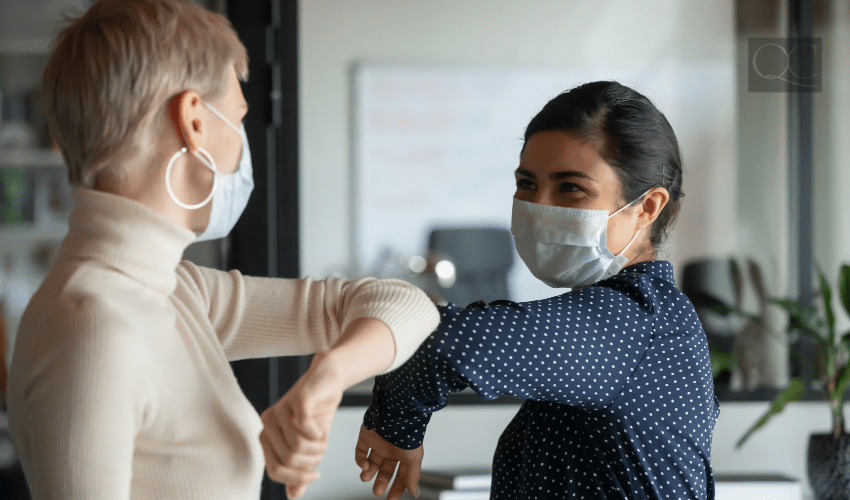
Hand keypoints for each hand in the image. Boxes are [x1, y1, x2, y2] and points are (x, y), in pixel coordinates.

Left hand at [260, 352, 343, 497]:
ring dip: (318, 449)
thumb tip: (293, 496)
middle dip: (311, 462)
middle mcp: (268, 422)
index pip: (275, 470)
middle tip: (322, 451)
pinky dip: (318, 435)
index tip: (316, 474)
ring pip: (297, 447)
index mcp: (266, 435)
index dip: (297, 478)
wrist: (329, 379)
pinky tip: (321, 430)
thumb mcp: (310, 446)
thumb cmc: (318, 412)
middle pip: (288, 460)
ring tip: (323, 441)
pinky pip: (305, 428)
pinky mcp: (296, 399)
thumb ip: (300, 469)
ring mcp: (280, 409)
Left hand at [355, 424, 423, 498]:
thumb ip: (412, 476)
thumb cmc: (407, 434)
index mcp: (404, 455)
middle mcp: (391, 450)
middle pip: (385, 471)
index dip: (397, 488)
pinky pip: (360, 452)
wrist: (395, 413)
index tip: (391, 499)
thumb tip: (415, 493)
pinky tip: (364, 466)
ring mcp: (378, 443)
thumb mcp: (414, 459)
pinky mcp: (366, 437)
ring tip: (365, 478)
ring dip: (367, 474)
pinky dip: (360, 461)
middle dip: (380, 483)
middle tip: (377, 492)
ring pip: (371, 463)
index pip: (400, 475)